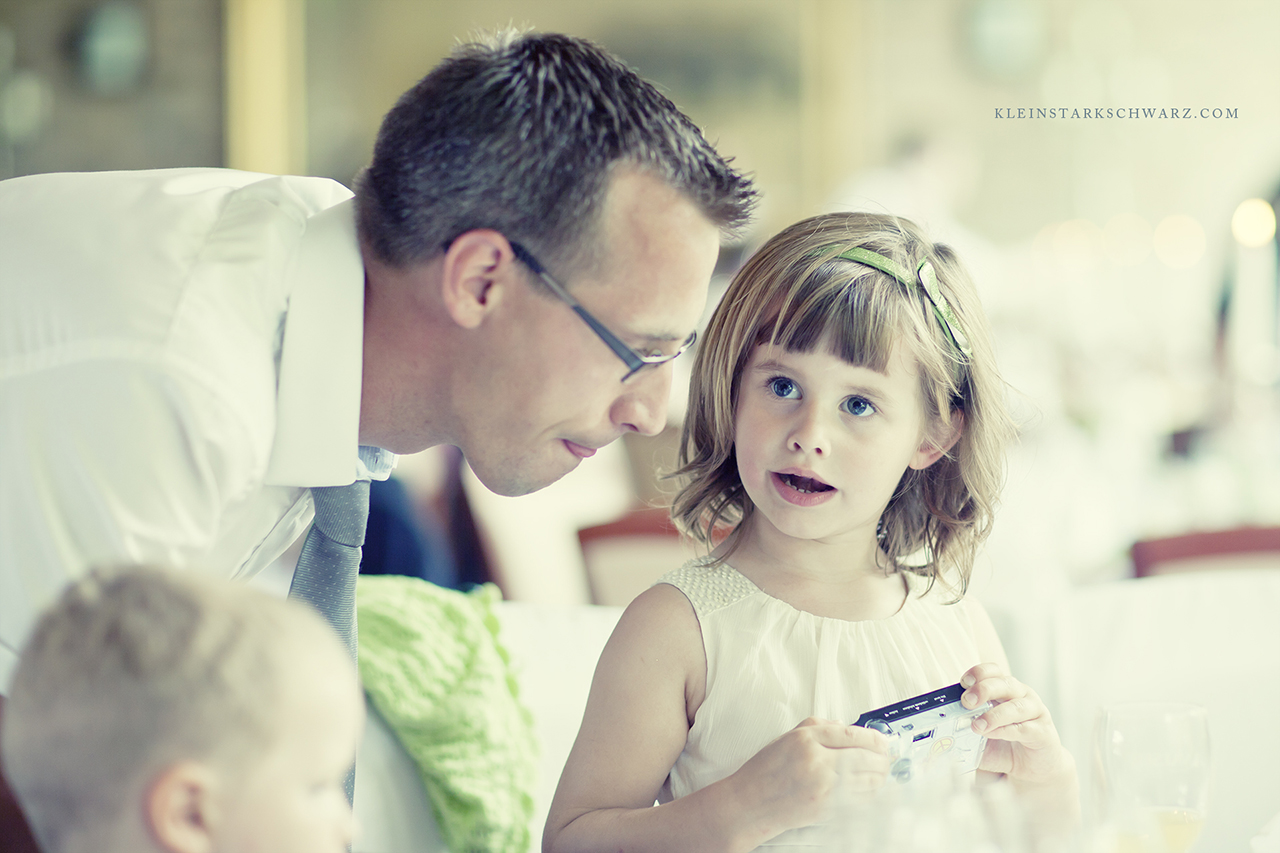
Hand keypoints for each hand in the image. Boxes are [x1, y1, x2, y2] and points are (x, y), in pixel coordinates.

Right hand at [724, 717, 890, 839]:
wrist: (751, 803)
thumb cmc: (766, 770)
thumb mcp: (787, 737)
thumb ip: (818, 727)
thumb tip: (847, 727)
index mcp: (806, 740)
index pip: (852, 734)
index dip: (875, 737)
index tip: (883, 740)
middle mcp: (817, 762)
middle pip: (867, 757)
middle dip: (883, 757)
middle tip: (888, 757)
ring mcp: (824, 788)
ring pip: (868, 780)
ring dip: (880, 775)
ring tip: (881, 771)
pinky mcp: (828, 809)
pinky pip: (860, 799)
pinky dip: (870, 792)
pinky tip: (869, 787)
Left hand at [960, 663, 1072, 784]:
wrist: (1033, 767)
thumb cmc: (1004, 745)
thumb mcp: (981, 734)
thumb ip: (965, 729)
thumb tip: (942, 730)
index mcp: (1005, 689)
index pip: (993, 671)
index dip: (978, 673)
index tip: (963, 683)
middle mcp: (1022, 695)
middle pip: (1004, 683)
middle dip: (984, 690)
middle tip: (967, 702)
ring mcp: (1035, 712)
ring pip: (1016, 706)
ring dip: (994, 715)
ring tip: (977, 726)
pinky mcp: (1043, 732)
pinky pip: (1024, 728)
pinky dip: (1006, 730)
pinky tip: (992, 734)